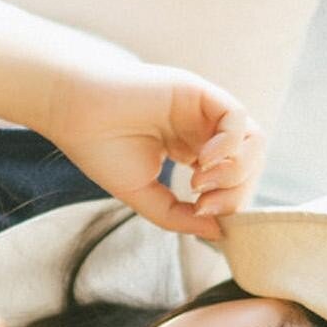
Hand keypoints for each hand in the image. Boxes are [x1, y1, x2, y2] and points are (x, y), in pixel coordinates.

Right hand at [43, 61, 265, 239]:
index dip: (228, 202)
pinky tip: (198, 161)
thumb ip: (180, 215)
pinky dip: (228, 145)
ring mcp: (203, 110)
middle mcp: (203, 129)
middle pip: (248, 163)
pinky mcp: (199, 92)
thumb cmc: (100, 149)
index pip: (232, 179)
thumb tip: (219, 233)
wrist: (74, 113)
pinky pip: (237, 118)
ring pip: (252, 141)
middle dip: (235, 191)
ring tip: (201, 182)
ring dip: (236, 169)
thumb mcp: (143, 194)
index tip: (201, 214)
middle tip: (204, 204)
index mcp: (191, 150)